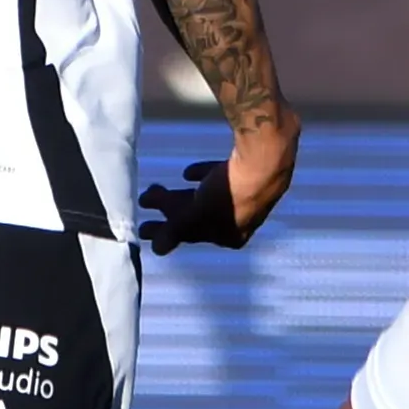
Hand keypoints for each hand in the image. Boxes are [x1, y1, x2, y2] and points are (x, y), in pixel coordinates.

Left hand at [139, 116, 296, 254]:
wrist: (265, 158)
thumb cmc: (229, 193)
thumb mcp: (196, 216)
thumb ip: (175, 230)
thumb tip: (157, 250)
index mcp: (231, 236)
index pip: (191, 236)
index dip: (165, 231)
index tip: (142, 227)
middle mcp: (242, 221)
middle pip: (198, 217)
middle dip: (169, 210)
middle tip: (143, 201)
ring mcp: (247, 196)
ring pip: (207, 198)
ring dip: (180, 195)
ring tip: (156, 187)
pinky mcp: (248, 174)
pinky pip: (221, 179)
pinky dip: (203, 178)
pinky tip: (188, 173)